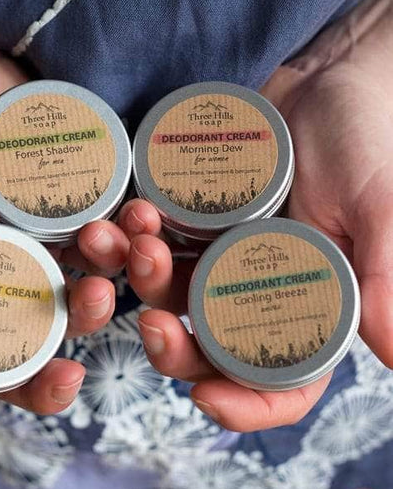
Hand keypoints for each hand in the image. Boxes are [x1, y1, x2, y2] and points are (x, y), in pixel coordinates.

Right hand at [0, 41, 134, 435]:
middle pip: (16, 357)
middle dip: (44, 380)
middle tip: (70, 375)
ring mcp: (33, 255)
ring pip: (69, 307)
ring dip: (93, 312)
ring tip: (102, 288)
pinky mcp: (67, 220)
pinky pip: (102, 247)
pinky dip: (124, 247)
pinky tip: (135, 233)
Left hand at [124, 0, 392, 430]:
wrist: (322, 82)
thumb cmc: (365, 140)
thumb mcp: (379, 205)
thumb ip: (386, 276)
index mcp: (308, 308)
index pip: (280, 386)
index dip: (245, 406)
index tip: (204, 399)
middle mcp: (256, 293)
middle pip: (206, 349)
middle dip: (171, 346)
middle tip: (148, 319)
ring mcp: (219, 257)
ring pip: (168, 296)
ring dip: (139, 281)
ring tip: (126, 242)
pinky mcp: (191, 220)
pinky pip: (152, 241)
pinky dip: (130, 237)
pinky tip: (122, 217)